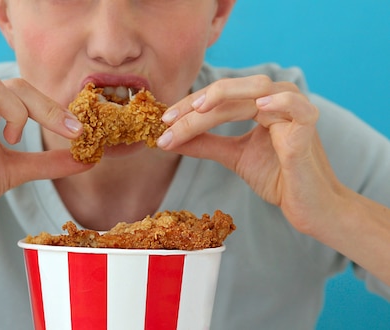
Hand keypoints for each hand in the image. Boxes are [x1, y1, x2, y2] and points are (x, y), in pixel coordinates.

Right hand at [0, 78, 91, 240]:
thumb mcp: (15, 171)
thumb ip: (46, 162)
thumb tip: (86, 160)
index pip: (25, 94)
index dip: (54, 108)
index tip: (80, 130)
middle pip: (16, 85)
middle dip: (48, 107)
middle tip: (70, 130)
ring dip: (18, 111)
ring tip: (14, 138)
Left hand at [157, 75, 345, 233]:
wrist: (308, 206)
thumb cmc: (277, 177)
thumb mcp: (233, 156)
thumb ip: (205, 144)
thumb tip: (168, 138)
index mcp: (261, 102)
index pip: (220, 96)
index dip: (190, 106)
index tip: (163, 122)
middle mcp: (278, 99)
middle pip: (232, 92)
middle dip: (196, 105)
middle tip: (168, 122)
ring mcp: (295, 111)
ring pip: (255, 93)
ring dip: (223, 99)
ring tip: (198, 109)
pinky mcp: (308, 129)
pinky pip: (296, 108)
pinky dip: (279, 103)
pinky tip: (258, 106)